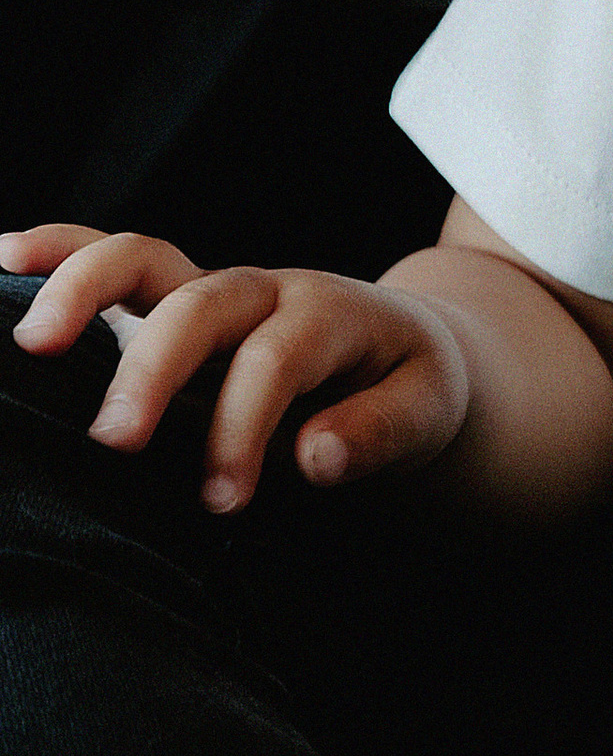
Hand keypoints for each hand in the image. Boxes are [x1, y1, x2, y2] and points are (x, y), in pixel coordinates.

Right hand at [3, 222, 470, 511]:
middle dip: (152, 370)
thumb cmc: (408, 387)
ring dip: (81, 291)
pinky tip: (1, 261)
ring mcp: (208, 290)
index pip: (276, 358)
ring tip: (27, 339)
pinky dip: (57, 255)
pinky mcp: (169, 303)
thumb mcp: (427, 411)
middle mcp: (261, 290)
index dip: (244, 426)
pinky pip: (109, 265)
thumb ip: (380, 433)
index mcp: (329, 314)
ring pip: (142, 264)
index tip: (223, 500)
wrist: (404, 349)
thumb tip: (315, 457)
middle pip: (198, 307)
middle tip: (114, 442)